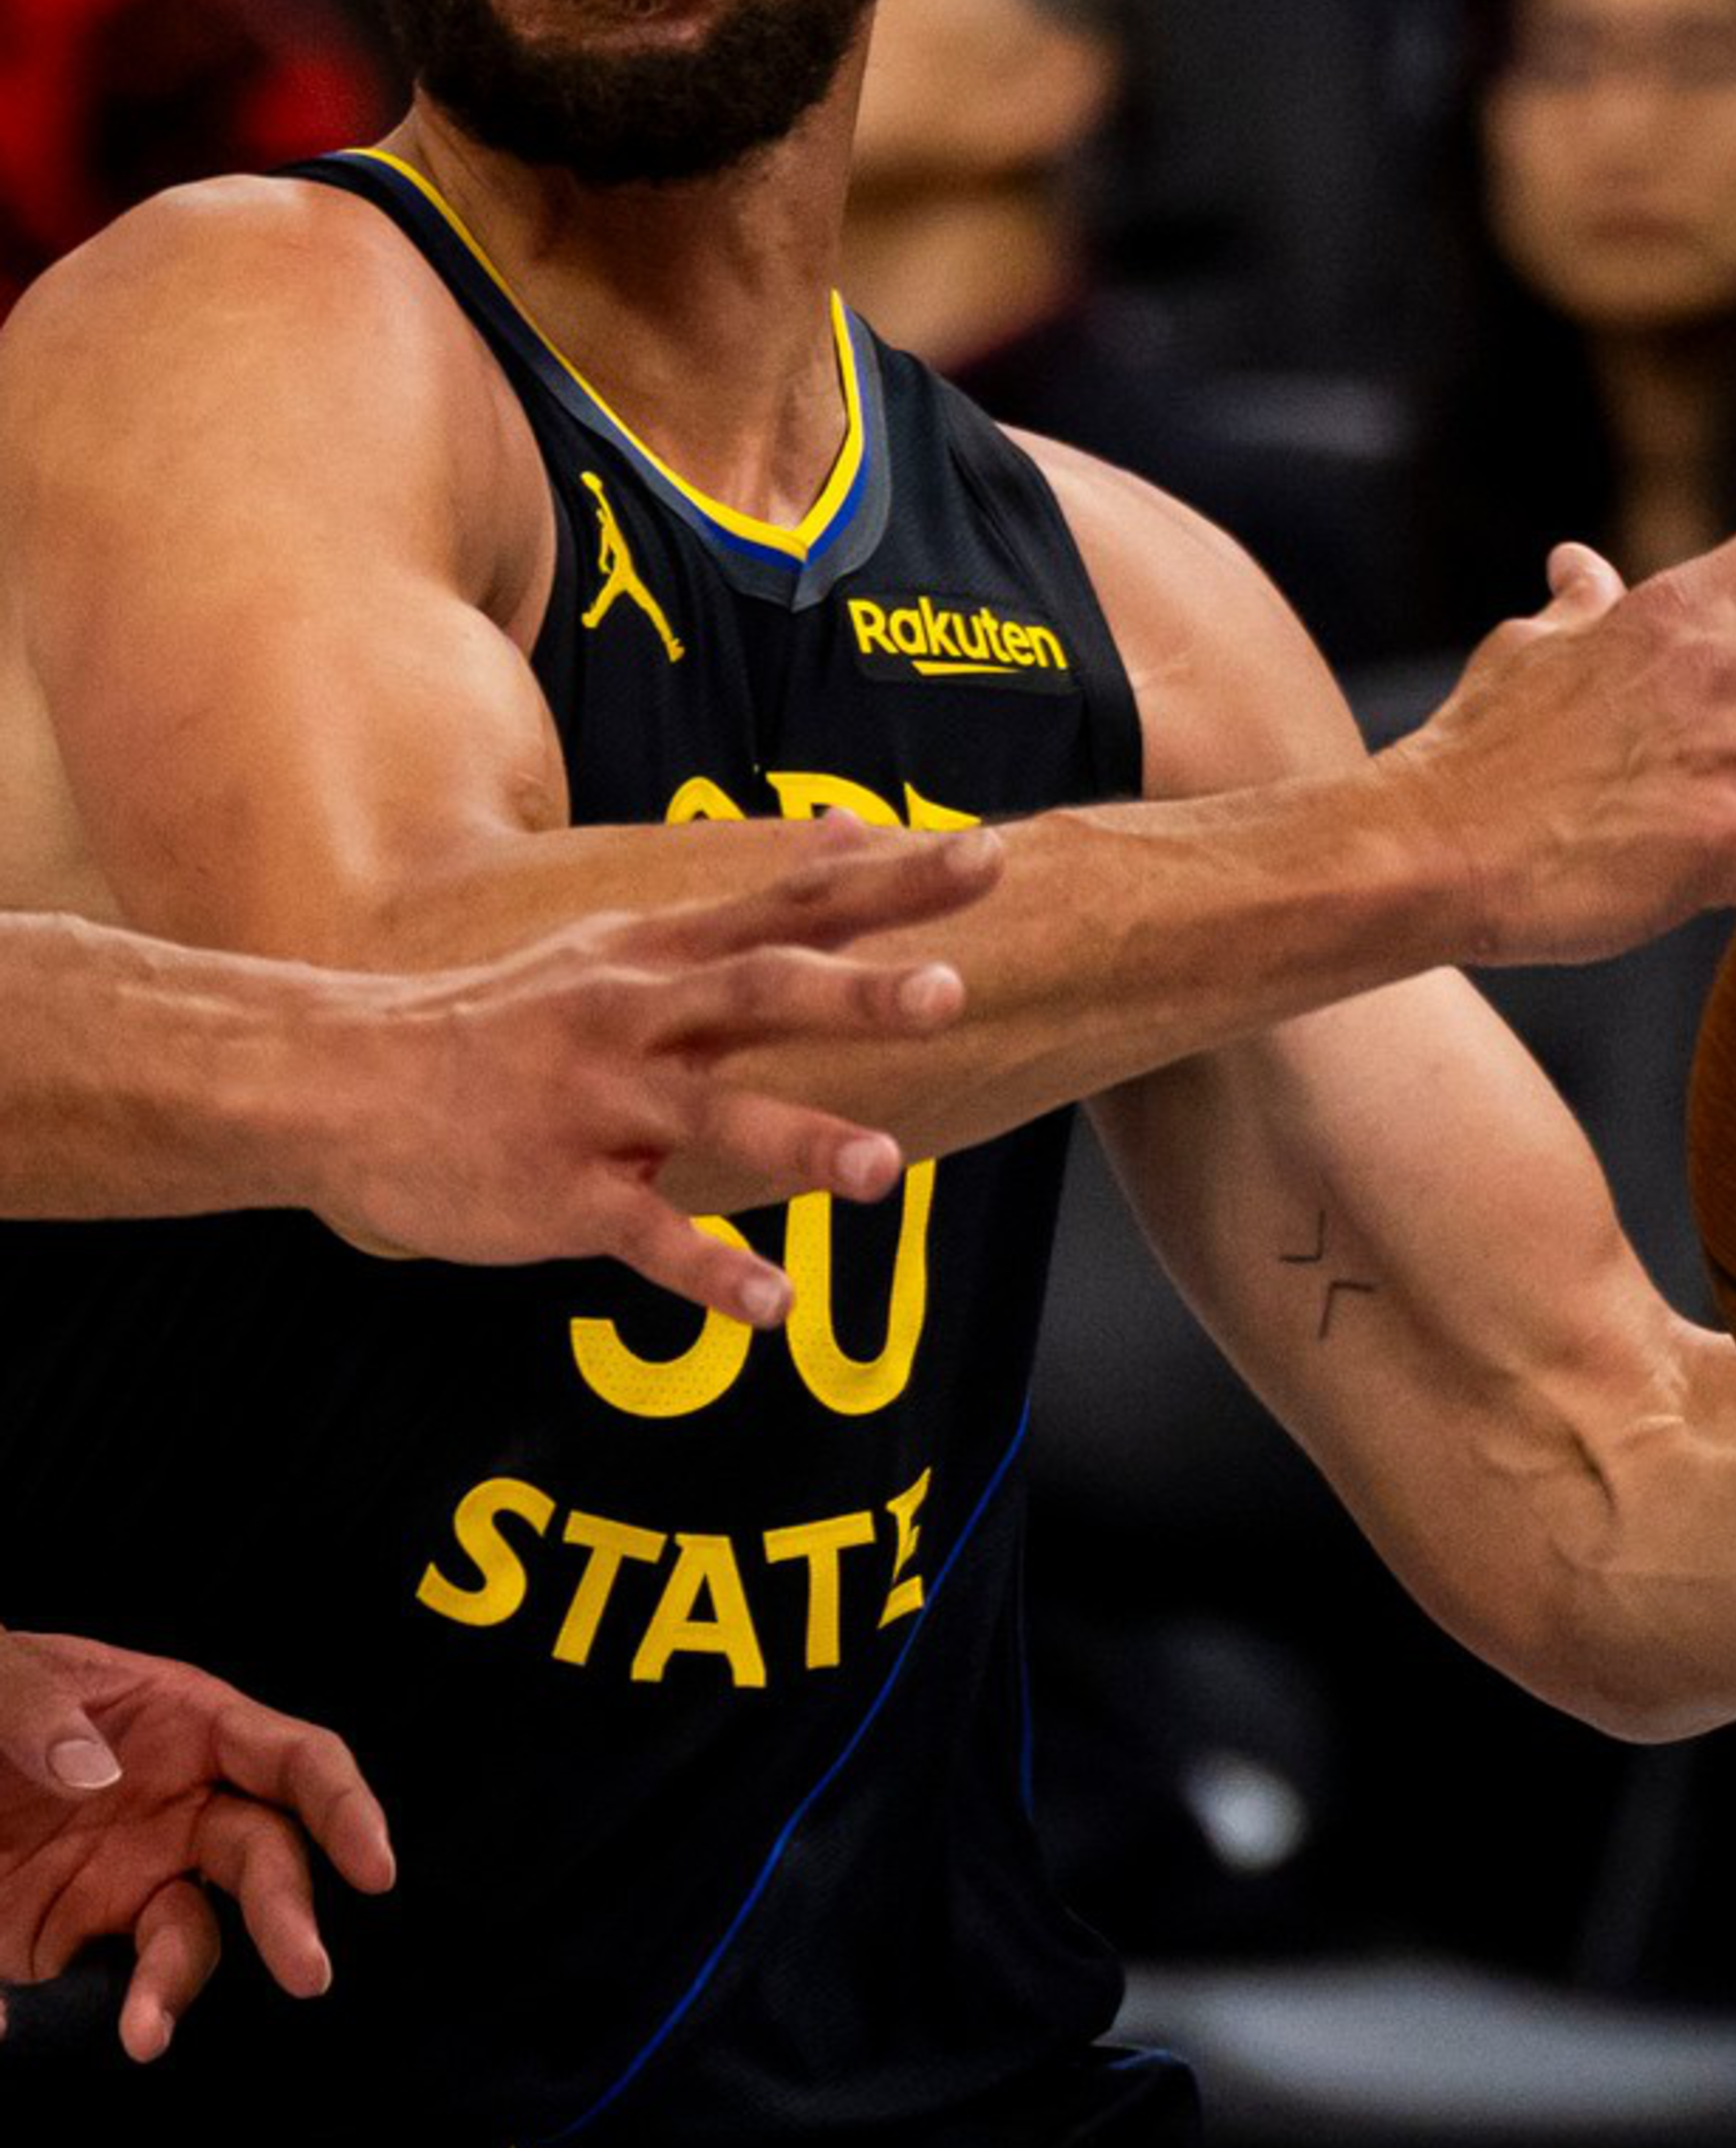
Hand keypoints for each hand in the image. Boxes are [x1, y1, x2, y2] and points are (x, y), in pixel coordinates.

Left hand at [0, 1627, 394, 2061]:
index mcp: (188, 1726)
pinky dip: (77, 2011)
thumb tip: (95, 1772)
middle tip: (307, 1973)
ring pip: (190, 1940)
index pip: (294, 1762)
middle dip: (289, 1916)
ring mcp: (132, 1881)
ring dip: (176, 1987)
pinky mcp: (73, 1942)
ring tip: (146, 2036)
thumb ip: (37, 1708)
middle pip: (264, 1861)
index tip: (374, 1869)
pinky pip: (98, 1985)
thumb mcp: (6, 1673)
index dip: (345, 1810)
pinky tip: (19, 2023)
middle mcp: (181, 1810)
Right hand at [312, 818, 999, 1321]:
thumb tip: (848, 840)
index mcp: (656, 956)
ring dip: (799, 1138)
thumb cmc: (501, 1020)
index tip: (988, 854)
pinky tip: (772, 1308)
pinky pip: (642, 1233)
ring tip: (886, 1169)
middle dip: (856, 994)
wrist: (336, 1080)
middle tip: (952, 992)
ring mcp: (591, 1105)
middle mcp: (632, 1015)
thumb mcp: (613, 943)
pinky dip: (709, 1272)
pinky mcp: (555, 1192)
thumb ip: (738, 913)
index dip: (891, 880)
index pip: (792, 904)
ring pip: (709, 1115)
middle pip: (759, 990)